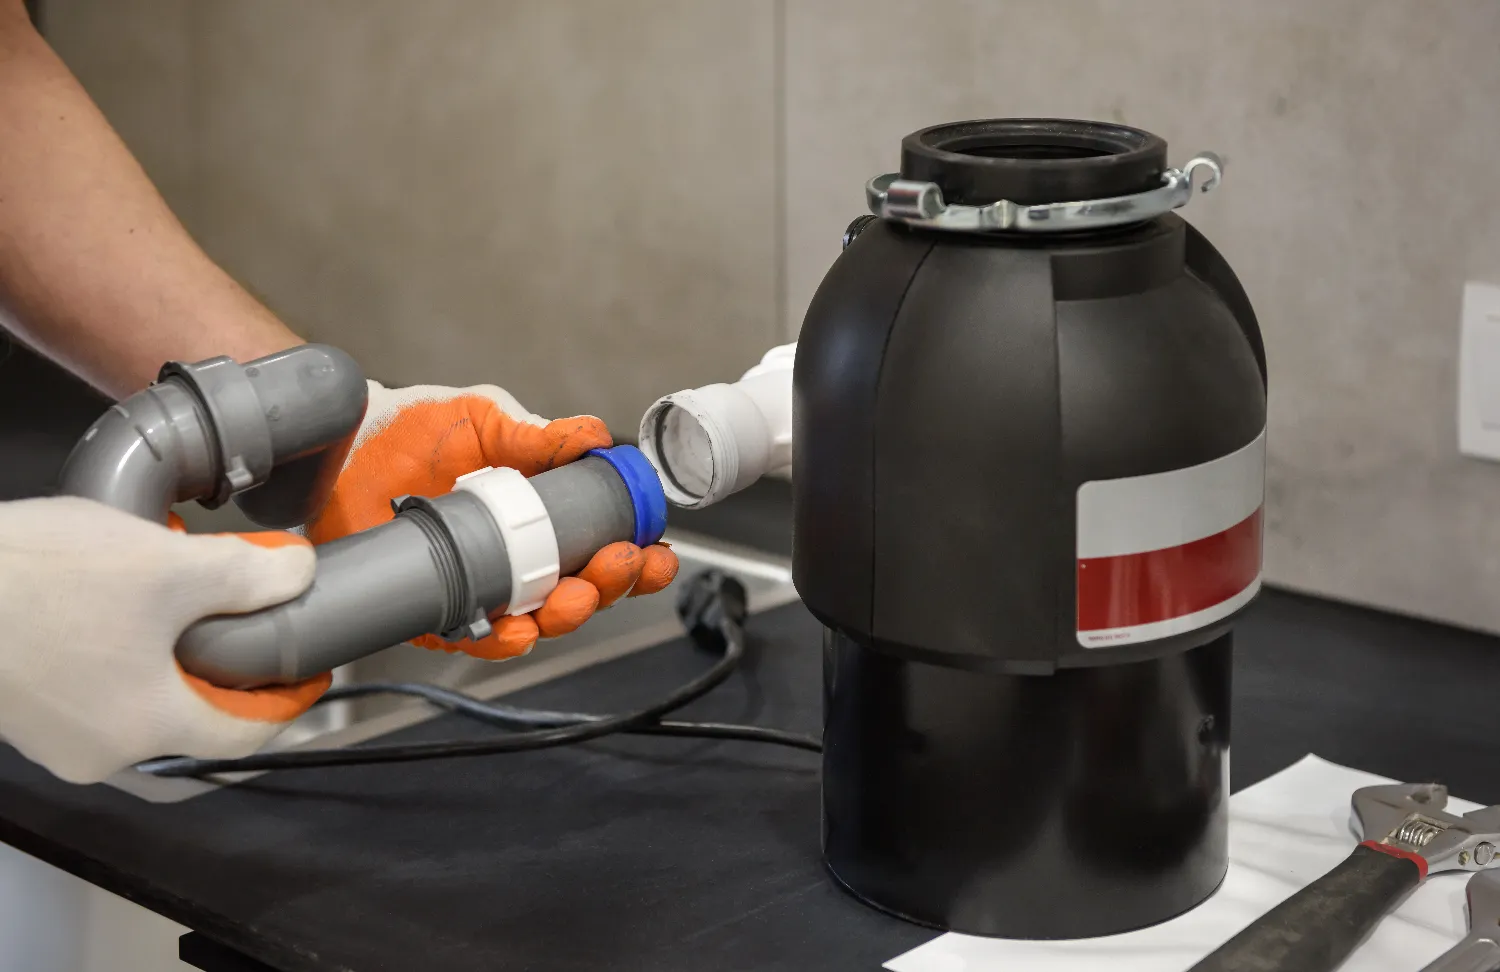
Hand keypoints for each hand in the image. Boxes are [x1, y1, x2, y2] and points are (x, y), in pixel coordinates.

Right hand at [0, 497, 326, 783]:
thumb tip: (299, 573)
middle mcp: (98, 752)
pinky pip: (92, 690)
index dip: (288, 701)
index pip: (245, 735)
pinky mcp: (18, 708)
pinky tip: (115, 601)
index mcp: (146, 727)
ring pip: (139, 701)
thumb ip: (247, 575)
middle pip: (192, 719)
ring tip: (179, 595)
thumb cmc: (39, 580)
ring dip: (168, 655)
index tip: (309, 672)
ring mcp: (51, 736)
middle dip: (225, 668)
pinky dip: (120, 654)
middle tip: (245, 616)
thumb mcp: (166, 566)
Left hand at [304, 381, 677, 659]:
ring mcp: (481, 586)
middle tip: (620, 564)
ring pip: (540, 620)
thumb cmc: (413, 428)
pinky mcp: (438, 610)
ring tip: (576, 595)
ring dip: (568, 614)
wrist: (344, 444)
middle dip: (612, 585)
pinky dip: (503, 638)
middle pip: (583, 590)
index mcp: (542, 515)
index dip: (636, 556)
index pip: (602, 546)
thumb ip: (538, 434)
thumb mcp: (485, 418)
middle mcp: (518, 557)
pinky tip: (520, 628)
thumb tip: (595, 438)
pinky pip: (478, 637)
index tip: (655, 550)